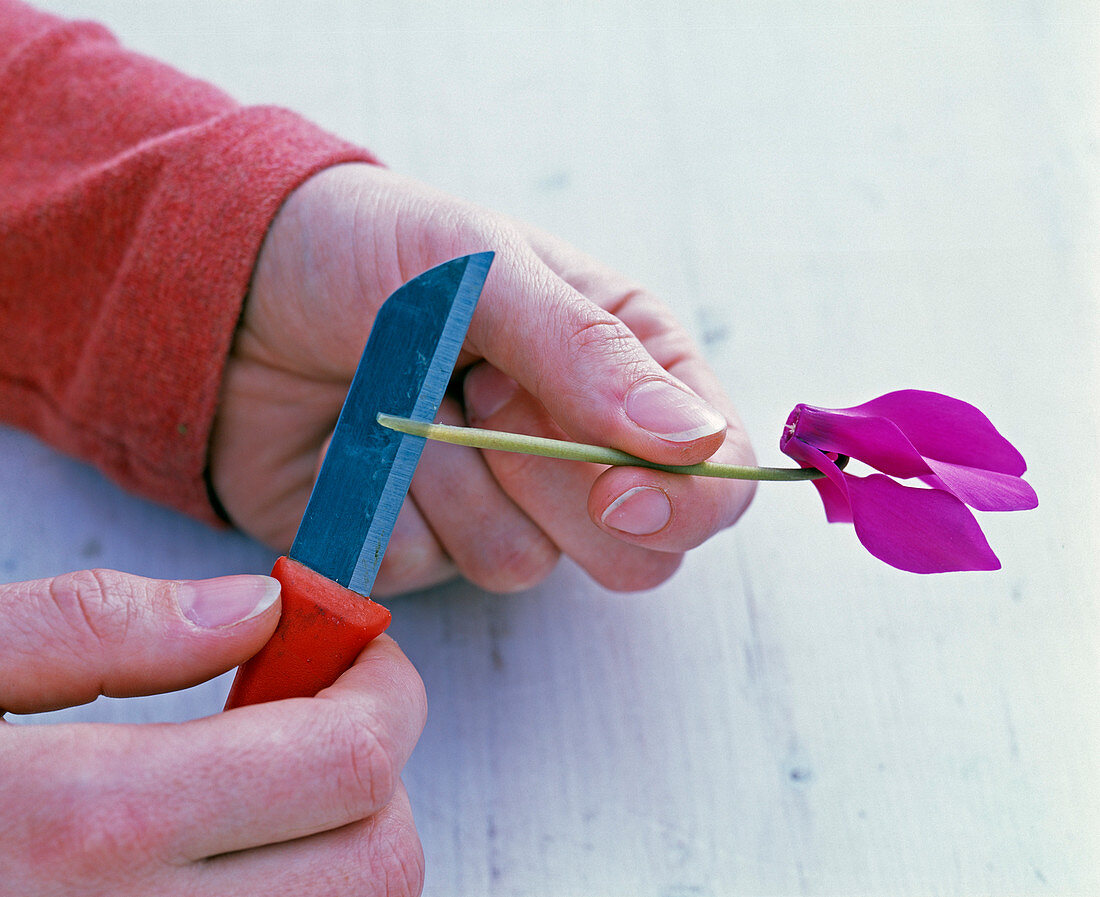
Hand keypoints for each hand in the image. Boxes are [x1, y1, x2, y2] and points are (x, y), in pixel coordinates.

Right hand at [0, 569, 426, 895]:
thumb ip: (95, 628)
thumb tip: (254, 606)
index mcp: (86, 826)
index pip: (347, 761)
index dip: (385, 688)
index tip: (357, 648)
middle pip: (380, 865)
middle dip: (377, 769)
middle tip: (314, 712)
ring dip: (345, 836)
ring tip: (259, 781)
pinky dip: (300, 893)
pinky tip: (225, 851)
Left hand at [210, 164, 755, 595]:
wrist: (236, 293)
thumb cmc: (367, 249)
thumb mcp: (479, 264)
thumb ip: (586, 349)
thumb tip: (695, 440)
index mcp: (625, 369)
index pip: (715, 477)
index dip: (682, 501)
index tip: (612, 487)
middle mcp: (578, 450)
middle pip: (641, 552)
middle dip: (553, 487)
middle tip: (481, 394)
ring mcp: (503, 508)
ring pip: (527, 567)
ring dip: (455, 482)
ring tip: (407, 400)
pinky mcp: (425, 548)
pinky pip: (434, 572)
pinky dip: (390, 509)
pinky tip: (364, 445)